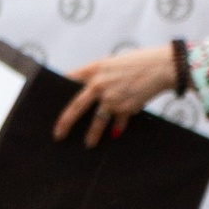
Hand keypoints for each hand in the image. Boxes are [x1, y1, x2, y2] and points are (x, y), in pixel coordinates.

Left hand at [52, 44, 180, 144]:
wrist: (159, 67)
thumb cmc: (137, 64)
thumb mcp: (112, 64)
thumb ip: (99, 76)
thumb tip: (89, 93)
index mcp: (94, 69)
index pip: (69, 79)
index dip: (58, 88)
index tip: (49, 99)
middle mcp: (99, 84)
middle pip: (77, 106)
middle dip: (66, 122)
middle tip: (58, 135)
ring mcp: (111, 98)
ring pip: (97, 121)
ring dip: (92, 135)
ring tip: (89, 145)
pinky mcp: (125, 108)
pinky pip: (117, 122)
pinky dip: (117, 127)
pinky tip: (115, 134)